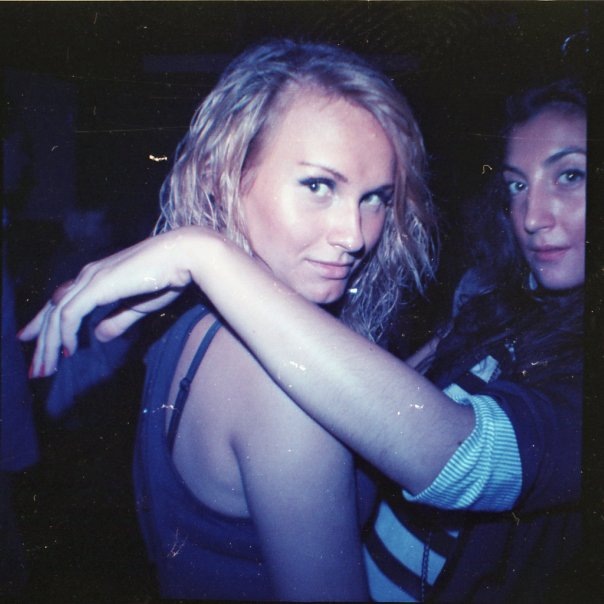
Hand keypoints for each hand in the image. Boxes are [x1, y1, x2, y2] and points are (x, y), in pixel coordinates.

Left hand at [18, 228, 203, 376]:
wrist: (183, 256)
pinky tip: (68, 351)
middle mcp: (88, 274)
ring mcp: (91, 278)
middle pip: (52, 310)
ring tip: (45, 369)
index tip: (35, 343)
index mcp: (96, 276)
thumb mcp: (139, 306)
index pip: (60, 301)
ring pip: (56, 315)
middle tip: (37, 369)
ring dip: (48, 344)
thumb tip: (99, 336)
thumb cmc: (167, 277)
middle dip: (42, 341)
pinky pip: (70, 314)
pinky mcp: (97, 285)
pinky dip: (65, 334)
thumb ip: (118, 320)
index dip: (44, 324)